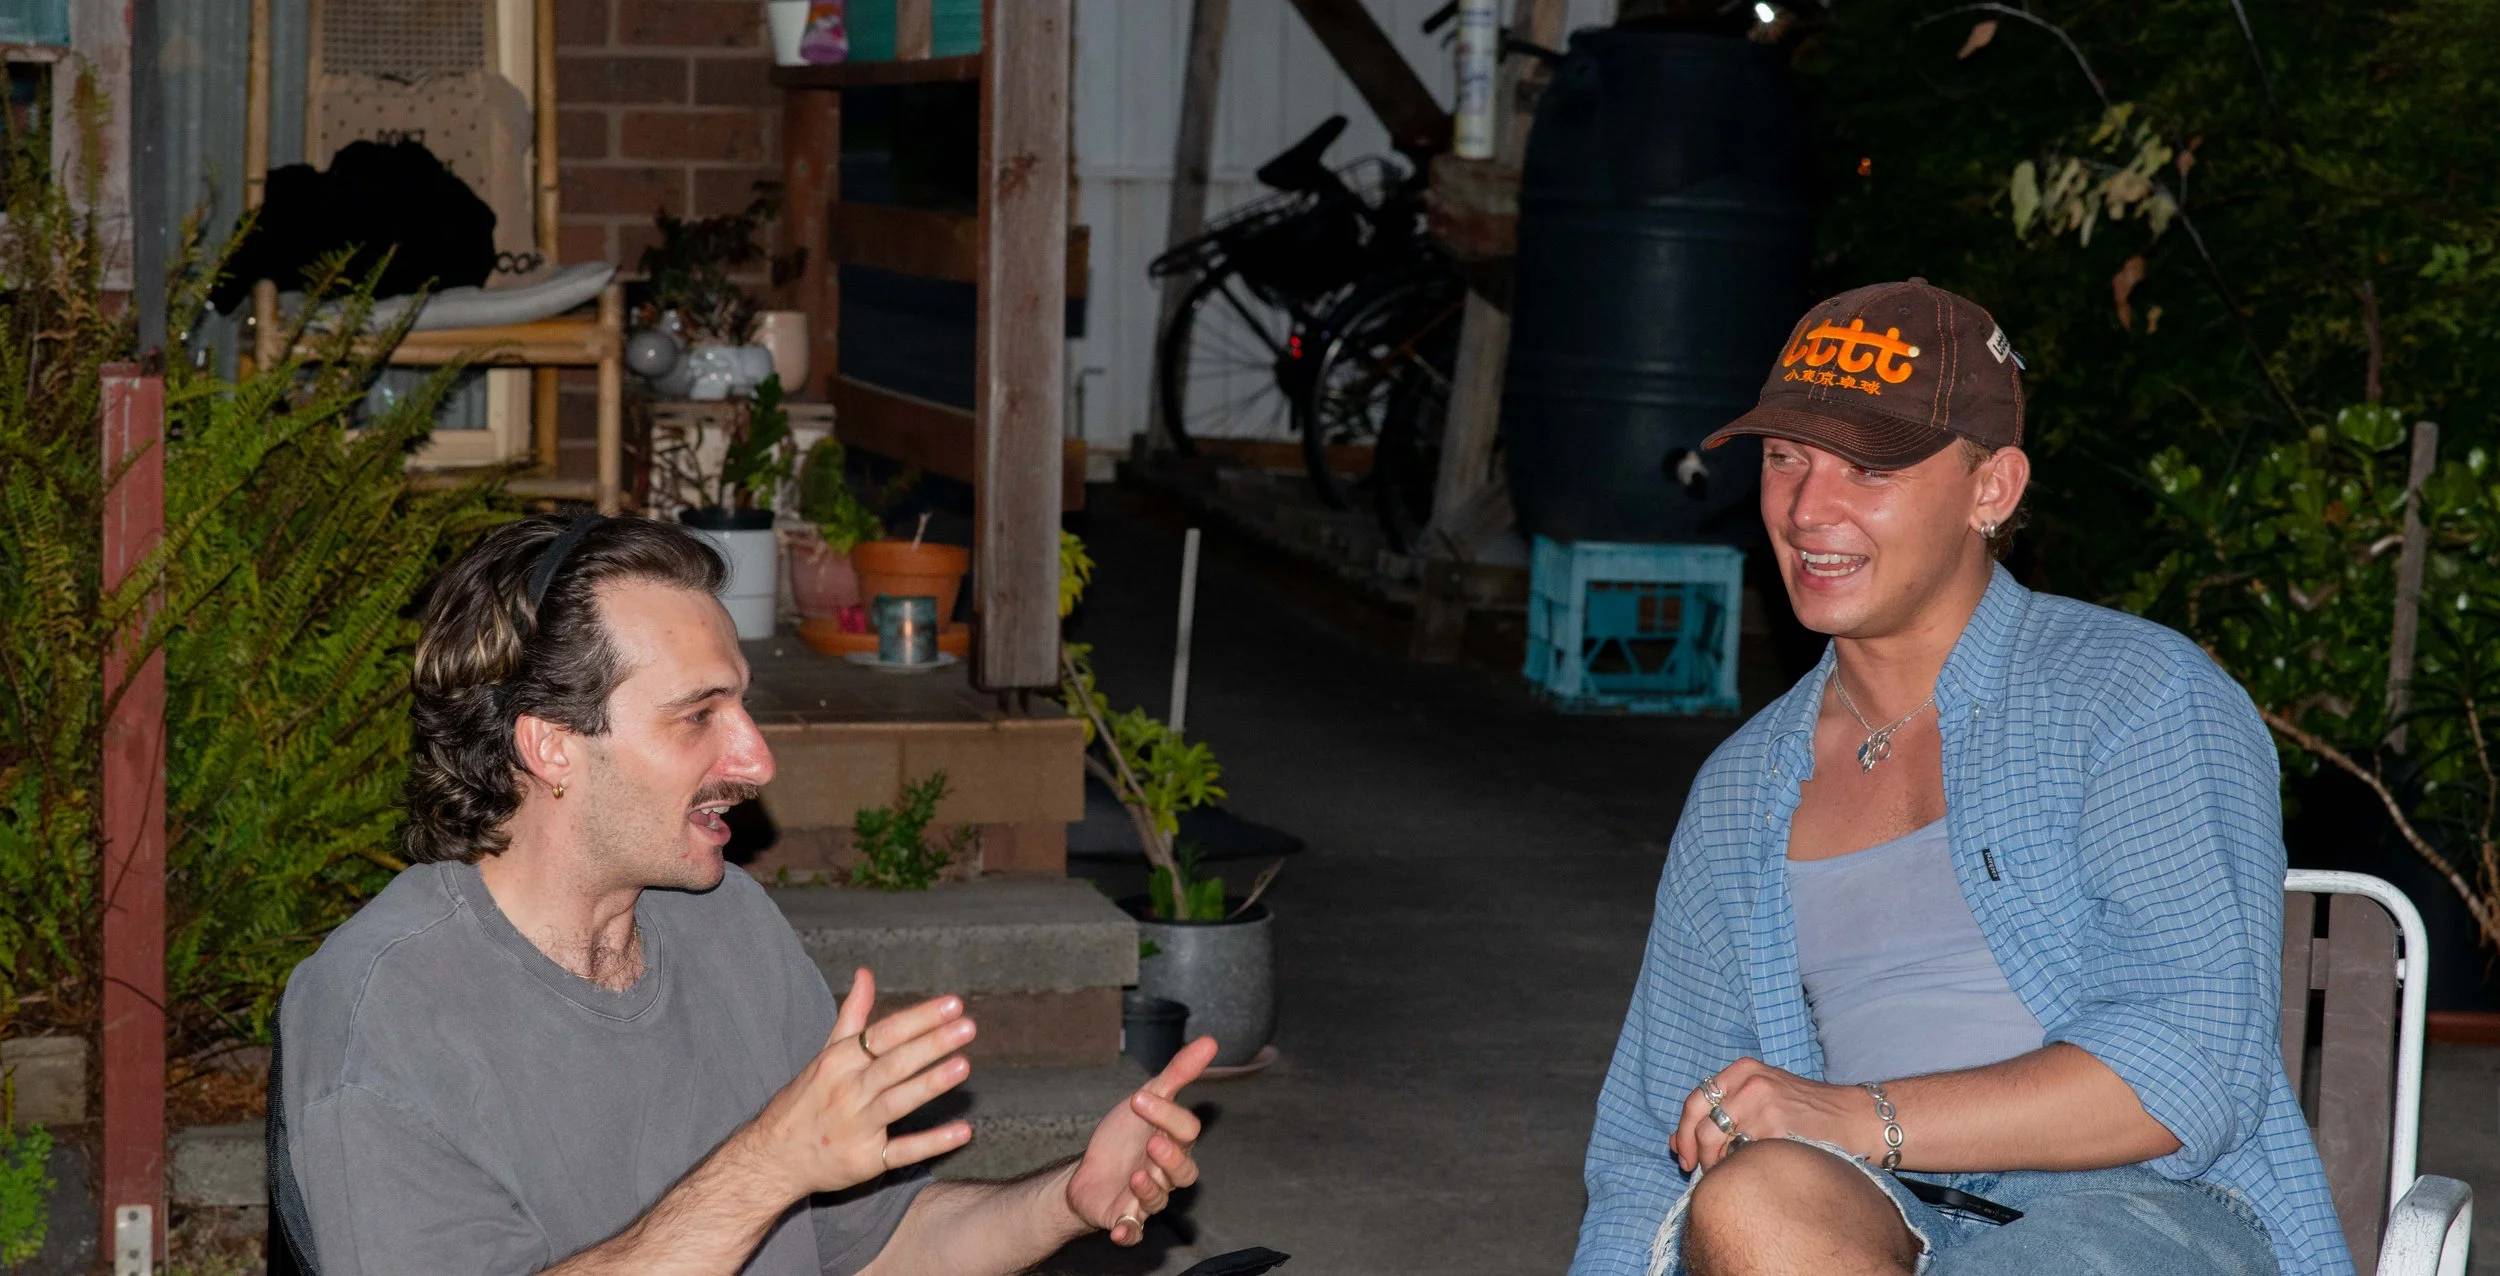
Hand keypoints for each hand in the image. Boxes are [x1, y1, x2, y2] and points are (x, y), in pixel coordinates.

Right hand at [736, 968, 977, 1201]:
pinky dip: (932, 1144)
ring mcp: (856, 1128)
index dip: (919, 1018)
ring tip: (963, 1066)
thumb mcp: (826, 1055)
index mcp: (839, 1062)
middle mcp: (847, 1092)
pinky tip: (963, 1131)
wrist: (773, 1158)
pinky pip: (901, 1152)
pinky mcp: (865, 1161)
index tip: (953, 1003)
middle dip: (931, 1044)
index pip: (883, 1034)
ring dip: (930, 1084)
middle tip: (968, 1026)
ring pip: (897, 1103)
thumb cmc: (806, 1100)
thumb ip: (852, 1016)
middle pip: (893, 1064)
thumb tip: (866, 974)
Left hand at [1065, 1037, 1215, 1244]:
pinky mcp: (1125, 1219)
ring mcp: (1146, 1198)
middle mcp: (1166, 1173)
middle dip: (1170, 1159)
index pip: (1186, 1131)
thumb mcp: (1148, 1097)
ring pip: (1160, 1200)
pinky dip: (1127, 1232)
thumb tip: (1210, 1041)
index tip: (1139, 1098)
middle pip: (1183, 1172)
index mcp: (1175, 1142)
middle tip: (1152, 1144)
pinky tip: (1119, 1228)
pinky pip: (1132, 1232)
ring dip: (1149, 1189)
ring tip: (1134, 1175)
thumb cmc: (1124, 1137)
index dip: (1167, 1115)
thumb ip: (1179, 1073)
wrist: (1088, 1172)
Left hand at [1672, 1056, 1877, 1173]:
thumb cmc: (1808, 1115)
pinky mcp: (1777, 1129)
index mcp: (1743, 1070)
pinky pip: (1742, 1157)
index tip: (1683, 1157)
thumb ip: (1720, 1115)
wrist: (1856, 1119)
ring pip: (1718, 1143)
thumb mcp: (1761, 1100)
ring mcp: (1763, 1105)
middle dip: (1696, 1154)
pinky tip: (1753, 1174)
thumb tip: (1674, 1143)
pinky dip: (1740, 1169)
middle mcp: (1750, 1082)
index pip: (1695, 1101)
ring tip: (1732, 1174)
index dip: (1684, 1133)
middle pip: (1701, 1125)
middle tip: (1700, 1173)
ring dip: (1717, 1165)